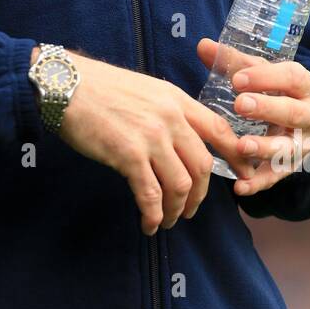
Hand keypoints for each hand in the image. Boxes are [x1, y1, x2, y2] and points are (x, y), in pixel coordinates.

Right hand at [45, 49, 259, 234]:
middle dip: (201, 195)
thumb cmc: (98, 88)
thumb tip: (177, 140)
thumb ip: (166, 111)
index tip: (245, 176)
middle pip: (202, 165)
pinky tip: (149, 223)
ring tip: (167, 220)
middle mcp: (170, 118)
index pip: (219, 130)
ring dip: (177, 209)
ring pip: (180, 184)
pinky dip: (153, 214)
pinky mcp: (129, 155)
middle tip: (191, 209)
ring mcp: (151, 137)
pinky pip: (150, 194)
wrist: (64, 85)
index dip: (236, 156)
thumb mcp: (144, 89)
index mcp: (176, 99)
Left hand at [196, 38, 309, 195]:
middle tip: (240, 105)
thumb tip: (203, 45)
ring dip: (264, 148)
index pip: (292, 78)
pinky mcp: (290, 166)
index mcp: (304, 86)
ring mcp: (302, 144)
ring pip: (288, 148)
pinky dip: (259, 183)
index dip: (267, 77)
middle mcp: (309, 115)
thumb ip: (233, 61)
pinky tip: (240, 187)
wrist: (297, 120)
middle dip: (267, 109)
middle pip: (293, 113)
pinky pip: (276, 176)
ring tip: (240, 146)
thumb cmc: (273, 90)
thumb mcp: (259, 73)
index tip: (238, 79)